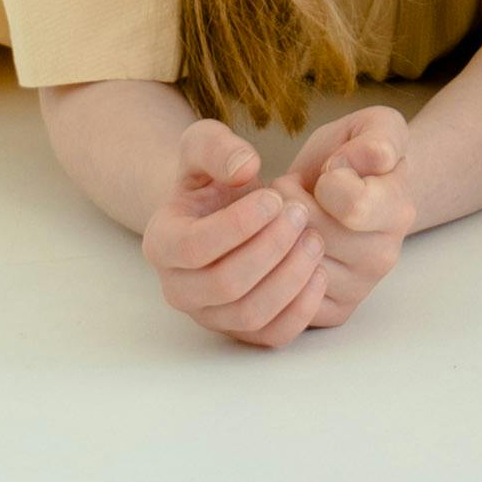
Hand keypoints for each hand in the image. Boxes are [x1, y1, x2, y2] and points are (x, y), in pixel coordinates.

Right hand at [142, 119, 334, 346]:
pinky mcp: (242, 331)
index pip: (194, 248)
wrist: (219, 210)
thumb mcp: (203, 145)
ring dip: (290, 277)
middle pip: (226, 285)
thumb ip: (217, 147)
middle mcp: (179, 289)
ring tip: (314, 239)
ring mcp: (210, 316)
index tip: (275, 196)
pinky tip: (320, 272)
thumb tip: (245, 168)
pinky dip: (301, 310)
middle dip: (272, 248)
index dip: (239, 224)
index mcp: (162, 244)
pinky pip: (272, 336)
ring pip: (250, 314)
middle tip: (301, 214)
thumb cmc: (210, 179)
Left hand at [288, 105, 418, 325]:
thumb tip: (375, 158)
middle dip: (292, 204)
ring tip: (290, 215)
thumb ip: (378, 137)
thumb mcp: (375, 126)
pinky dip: (277, 267)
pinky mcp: (333, 311)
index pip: (353, 205)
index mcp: (398, 210)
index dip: (328, 179)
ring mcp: (359, 288)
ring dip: (278, 234)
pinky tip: (287, 245)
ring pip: (297, 265)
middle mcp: (384, 257)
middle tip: (297, 189)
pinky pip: (290, 297)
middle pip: (317, 236)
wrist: (353, 191)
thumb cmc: (357, 156)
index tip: (329, 169)